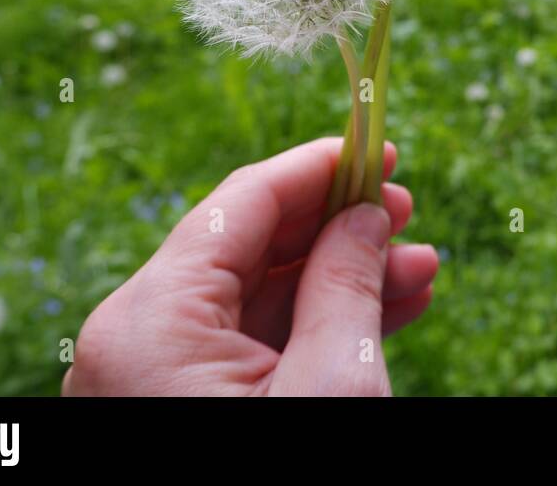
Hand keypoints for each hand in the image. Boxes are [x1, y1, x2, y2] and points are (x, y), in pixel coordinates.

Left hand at [62, 138, 437, 395]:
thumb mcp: (331, 385)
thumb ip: (346, 283)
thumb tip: (367, 213)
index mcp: (148, 320)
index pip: (239, 204)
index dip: (316, 168)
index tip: (378, 146)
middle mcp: (136, 341)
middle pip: (248, 248)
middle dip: (337, 228)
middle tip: (407, 210)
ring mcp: (157, 382)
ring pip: (257, 301)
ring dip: (341, 280)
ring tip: (420, 268)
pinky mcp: (185, 412)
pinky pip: (253, 350)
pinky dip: (318, 329)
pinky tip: (387, 310)